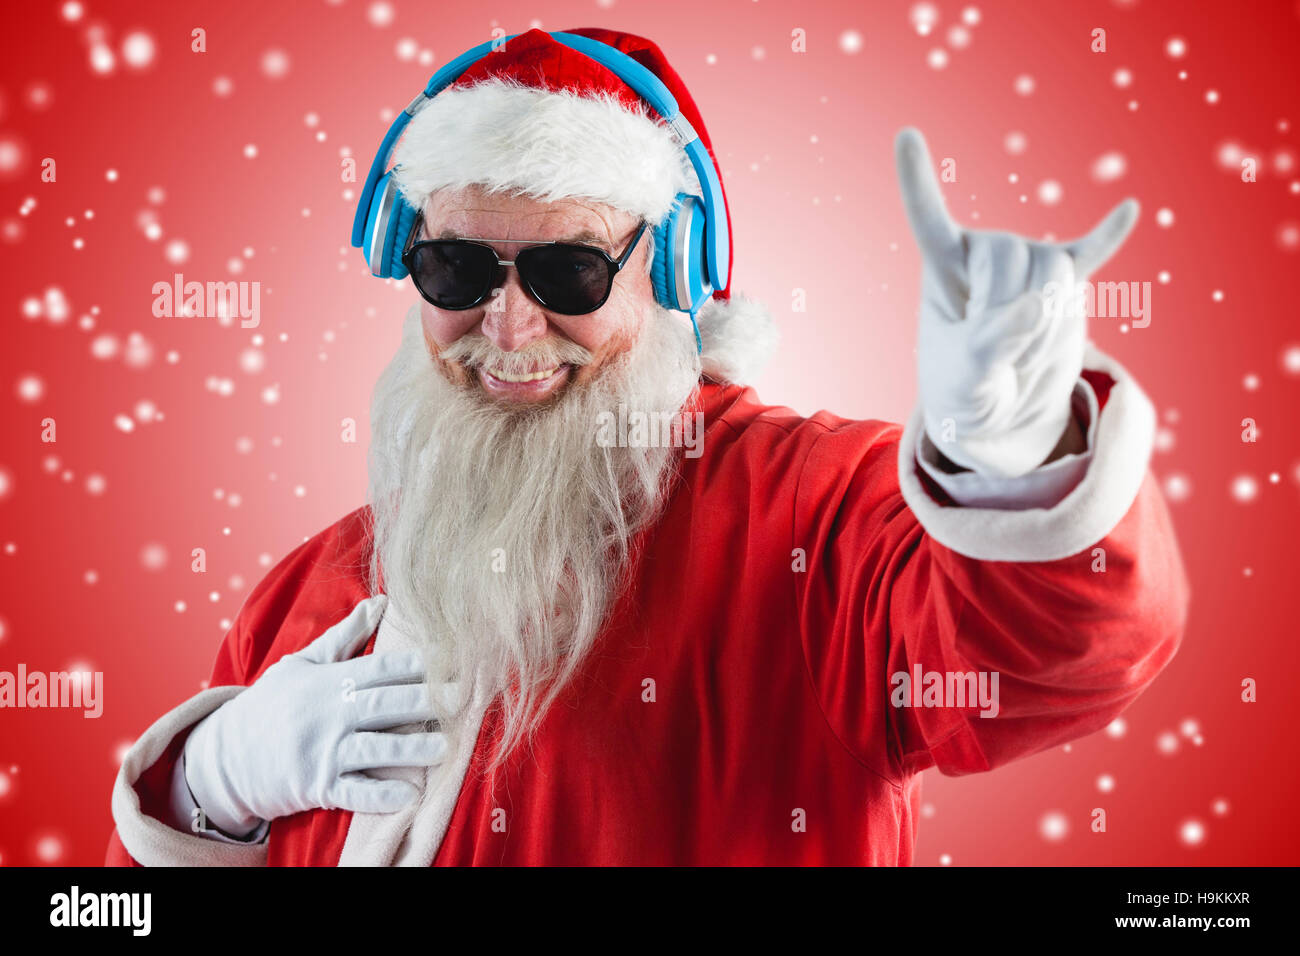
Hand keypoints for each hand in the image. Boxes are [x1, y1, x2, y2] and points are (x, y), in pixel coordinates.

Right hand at [183, 595, 451, 835]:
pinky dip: (381, 795)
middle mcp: (327, 715)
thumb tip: (381, 602)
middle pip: (384, 705)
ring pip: (374, 750)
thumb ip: (344, 637)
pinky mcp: (316, 787)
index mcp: (327, 681)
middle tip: (464, 698)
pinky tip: (410, 794)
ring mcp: (321, 753)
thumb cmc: (269, 706)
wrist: (222, 759)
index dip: (418, 664)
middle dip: (426, 701)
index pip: (380, 668)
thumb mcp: (300, 664)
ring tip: (445, 747)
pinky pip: (354, 793)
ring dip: (411, 749)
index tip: (453, 659)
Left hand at [895, 127, 1137, 477]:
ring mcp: (1030, 263)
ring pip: (1057, 275)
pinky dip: (1108, 237)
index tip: (905, 135)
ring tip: (1024, 355)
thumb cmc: (964, 392)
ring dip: (1048, 329)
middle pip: (1016, 259)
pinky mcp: (1068, 282)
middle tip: (999, 358)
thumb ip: (990, 346)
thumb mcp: (963, 381)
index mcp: (943, 267)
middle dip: (1013, 316)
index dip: (917, 178)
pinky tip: (1128, 211)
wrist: (1000, 415)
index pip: (928, 216)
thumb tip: (1035, 305)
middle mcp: (987, 252)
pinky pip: (1091, 254)